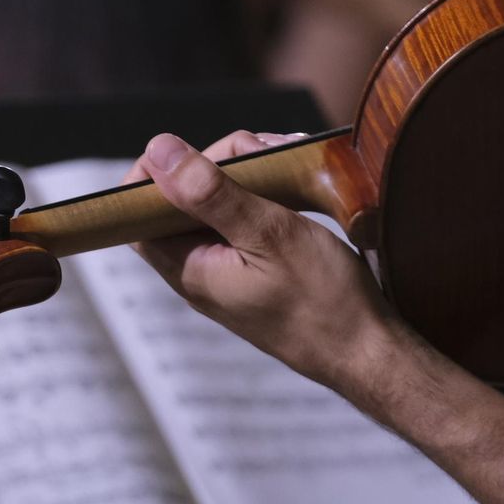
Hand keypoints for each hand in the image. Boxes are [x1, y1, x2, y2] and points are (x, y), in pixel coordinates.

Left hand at [125, 131, 395, 390]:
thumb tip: (159, 150)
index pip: (133, 213)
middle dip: (218, 162)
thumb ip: (211, 192)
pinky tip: (298, 184)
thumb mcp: (269, 233)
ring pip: (218, 203)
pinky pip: (245, 219)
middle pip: (180, 199)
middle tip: (266, 149)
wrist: (370, 354)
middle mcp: (199, 271)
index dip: (152, 174)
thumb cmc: (324, 301)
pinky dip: (267, 193)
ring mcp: (228, 270)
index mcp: (188, 267)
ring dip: (250, 173)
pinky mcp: (257, 268)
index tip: (194, 150)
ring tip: (292, 159)